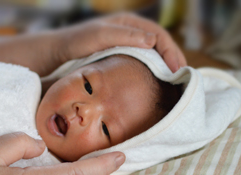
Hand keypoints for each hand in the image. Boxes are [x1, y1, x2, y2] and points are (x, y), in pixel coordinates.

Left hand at [54, 13, 186, 71]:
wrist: (58, 51)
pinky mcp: (120, 57)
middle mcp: (131, 32)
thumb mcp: (99, 36)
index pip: (159, 35)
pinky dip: (152, 72)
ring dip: (165, 68)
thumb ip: (124, 36)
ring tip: (173, 84)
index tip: (178, 70)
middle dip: (173, 60)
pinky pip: (142, 62)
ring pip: (152, 55)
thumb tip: (154, 40)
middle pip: (160, 45)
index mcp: (130, 23)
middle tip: (182, 80)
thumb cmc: (76, 42)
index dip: (171, 52)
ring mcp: (125, 44)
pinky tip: (154, 84)